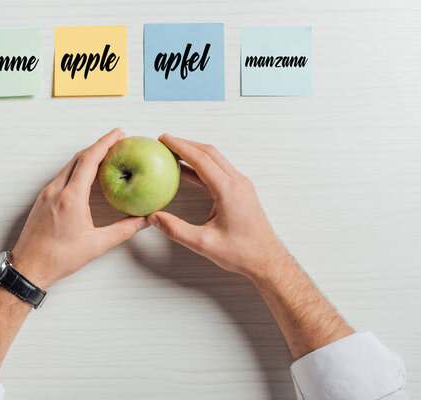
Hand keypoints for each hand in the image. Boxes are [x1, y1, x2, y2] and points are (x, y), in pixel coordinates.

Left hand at [11, 129, 148, 288]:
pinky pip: (62, 176)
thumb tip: (143, 221)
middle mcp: (56, 190)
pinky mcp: (42, 199)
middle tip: (117, 141)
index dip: (105, 143)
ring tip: (105, 156)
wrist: (28, 267)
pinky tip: (86, 175)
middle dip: (99, 146)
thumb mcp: (96, 245)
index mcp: (71, 198)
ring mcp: (46, 193)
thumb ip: (123, 230)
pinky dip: (76, 169)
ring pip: (69, 166)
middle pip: (79, 157)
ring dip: (87, 157)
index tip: (119, 134)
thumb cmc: (58, 258)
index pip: (89, 160)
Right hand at [147, 134, 286, 278]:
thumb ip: (176, 230)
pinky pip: (220, 169)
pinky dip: (202, 164)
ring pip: (216, 159)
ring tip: (174, 152)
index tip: (164, 139)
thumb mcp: (204, 244)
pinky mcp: (241, 191)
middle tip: (165, 141)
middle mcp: (237, 183)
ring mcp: (241, 185)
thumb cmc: (241, 252)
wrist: (266, 259)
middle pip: (209, 153)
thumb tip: (154, 218)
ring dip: (195, 152)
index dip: (180, 147)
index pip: (201, 160)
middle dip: (186, 144)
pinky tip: (188, 169)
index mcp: (229, 191)